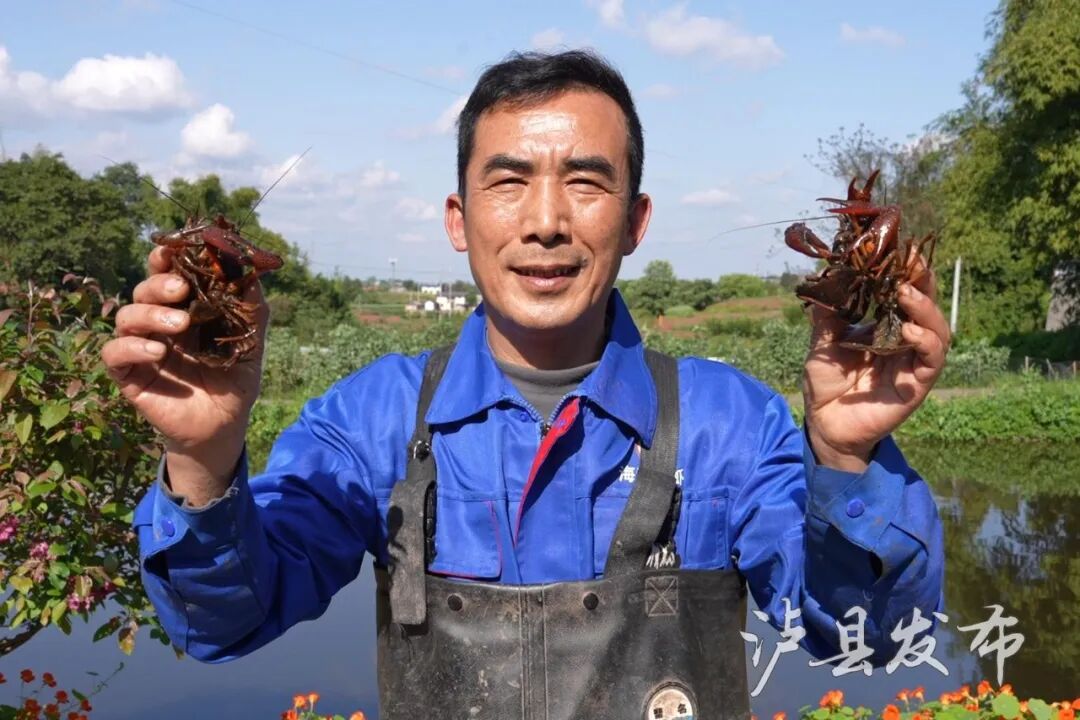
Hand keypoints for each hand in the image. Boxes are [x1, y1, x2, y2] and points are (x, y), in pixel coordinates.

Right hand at [101, 246, 267, 482]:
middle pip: (144, 289)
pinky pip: (114, 352)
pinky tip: (158, 351)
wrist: (224, 426)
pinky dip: (132, 346)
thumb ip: (251, 310)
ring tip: (180, 324)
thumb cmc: (234, 380)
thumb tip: (252, 272)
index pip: (167, 274)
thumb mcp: (250, 343)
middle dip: (160, 283)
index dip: (166, 258)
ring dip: (150, 313)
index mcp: (185, 308)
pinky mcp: (128, 374)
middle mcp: (158, 323)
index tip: (173, 249)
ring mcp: (141, 347)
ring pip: (126, 316)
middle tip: (182, 288)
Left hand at [802, 258, 949, 471]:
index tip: (901, 248)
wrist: (825, 423)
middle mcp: (905, 341)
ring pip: (938, 329)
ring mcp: (913, 362)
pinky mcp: (917, 385)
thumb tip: (824, 279)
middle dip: (923, 282)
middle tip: (912, 262)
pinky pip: (931, 359)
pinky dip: (923, 341)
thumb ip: (827, 316)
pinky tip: (906, 330)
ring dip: (925, 308)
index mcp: (885, 326)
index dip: (907, 271)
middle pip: (927, 306)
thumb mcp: (821, 343)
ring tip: (906, 294)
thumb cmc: (827, 382)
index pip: (904, 293)